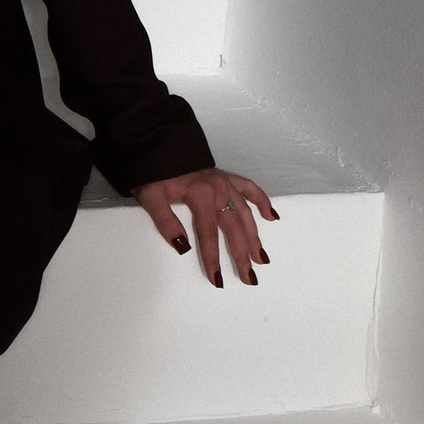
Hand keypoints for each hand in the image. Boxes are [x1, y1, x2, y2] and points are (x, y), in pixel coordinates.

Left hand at [134, 168, 276, 287]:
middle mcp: (218, 188)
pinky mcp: (226, 177)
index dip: (212, 258)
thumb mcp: (151, 197)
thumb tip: (182, 247)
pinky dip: (262, 201)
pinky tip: (272, 216)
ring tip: (261, 258)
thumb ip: (165, 222)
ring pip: (245, 213)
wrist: (156, 144)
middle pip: (234, 227)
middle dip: (242, 254)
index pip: (209, 234)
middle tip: (248, 277)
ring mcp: (224, 182)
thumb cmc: (152, 172)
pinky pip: (249, 188)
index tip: (216, 279)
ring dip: (254, 236)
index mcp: (200, 194)